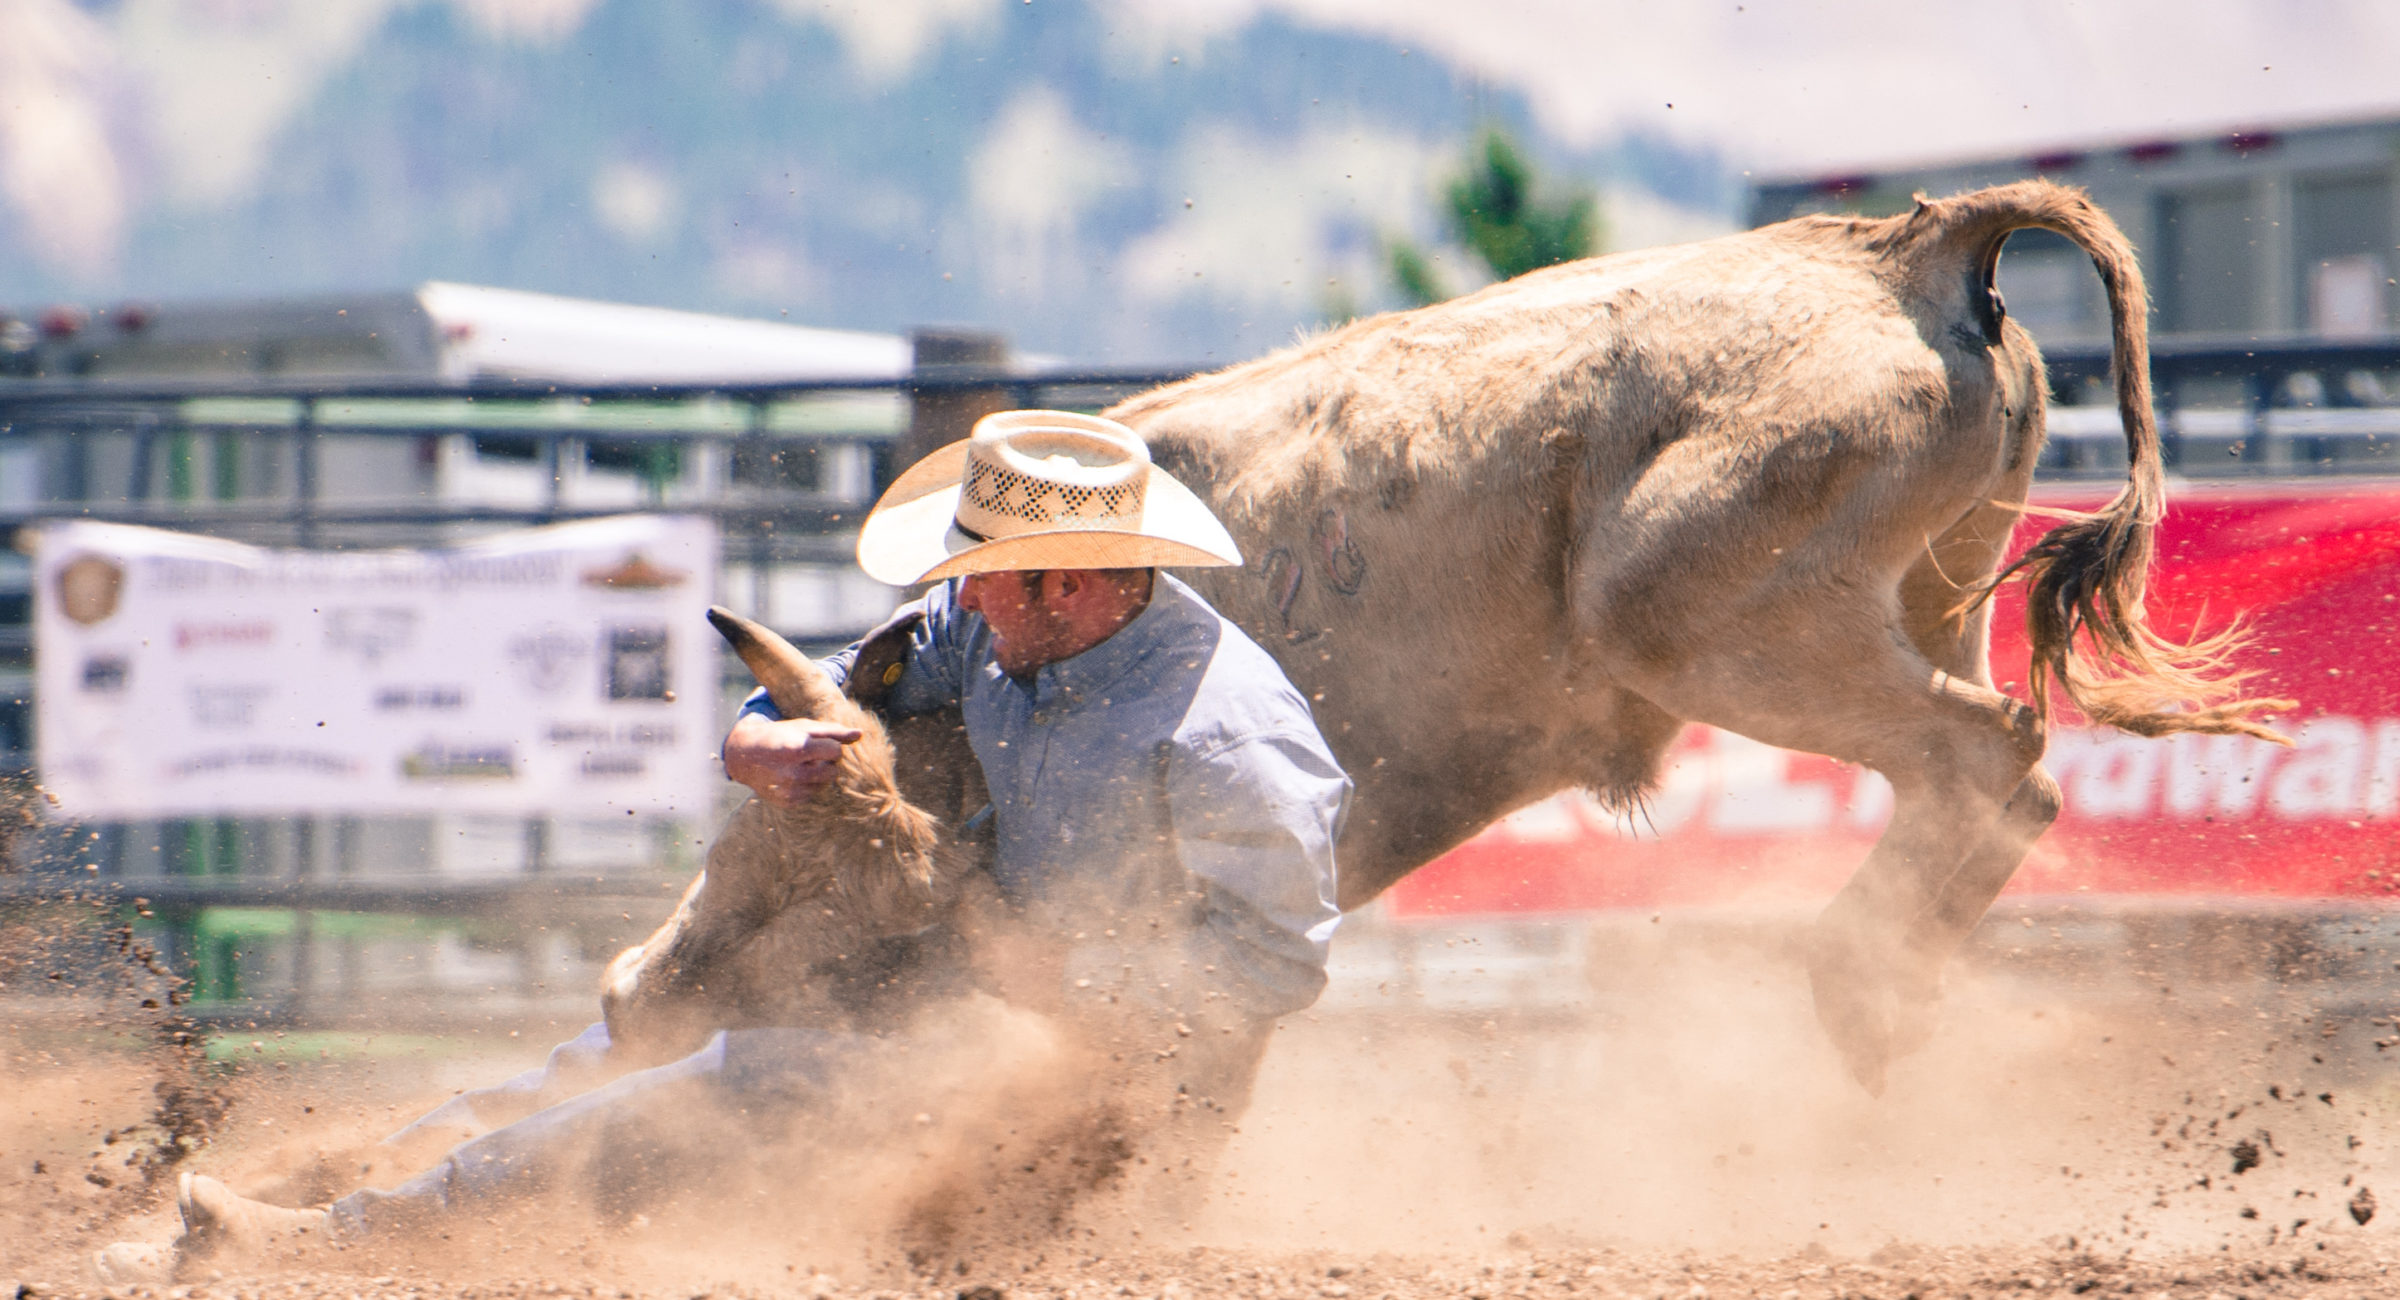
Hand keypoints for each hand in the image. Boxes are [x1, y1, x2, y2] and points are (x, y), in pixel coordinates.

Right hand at [722, 713, 863, 806]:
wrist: (744, 754)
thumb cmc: (780, 736)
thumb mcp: (804, 727)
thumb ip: (834, 731)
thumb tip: (860, 734)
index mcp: (798, 749)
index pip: (836, 752)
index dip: (830, 746)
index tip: (816, 743)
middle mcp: (793, 772)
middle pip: (833, 771)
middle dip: (826, 762)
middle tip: (807, 755)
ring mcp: (789, 790)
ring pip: (824, 785)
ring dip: (817, 774)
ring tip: (798, 765)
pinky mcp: (787, 802)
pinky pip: (812, 795)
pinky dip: (807, 786)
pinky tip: (791, 776)